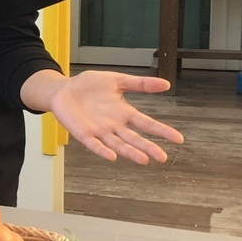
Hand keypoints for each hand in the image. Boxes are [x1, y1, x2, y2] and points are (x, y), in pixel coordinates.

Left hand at [42, 70, 183, 163]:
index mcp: (124, 113)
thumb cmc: (89, 85)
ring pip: (117, 144)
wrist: (63, 89)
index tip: (179, 139)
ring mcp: (99, 131)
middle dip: (148, 147)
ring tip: (144, 160)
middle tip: (162, 157)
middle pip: (134, 138)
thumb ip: (140, 84)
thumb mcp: (117, 80)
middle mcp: (114, 125)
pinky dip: (103, 150)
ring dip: (129, 152)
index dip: (162, 131)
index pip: (146, 124)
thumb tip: (167, 84)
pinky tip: (112, 156)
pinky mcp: (83, 133)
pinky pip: (94, 144)